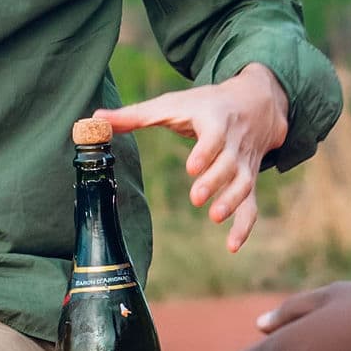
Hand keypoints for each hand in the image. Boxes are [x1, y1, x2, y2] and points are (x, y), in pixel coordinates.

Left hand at [104, 63, 288, 255]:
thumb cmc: (204, 105)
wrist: (255, 104)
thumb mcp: (173, 104)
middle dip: (215, 181)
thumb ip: (135, 115)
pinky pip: (251, 204)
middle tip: (196, 198)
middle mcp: (234, 143)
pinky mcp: (248, 180)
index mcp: (215, 121)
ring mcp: (244, 164)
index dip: (205, 152)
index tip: (192, 168)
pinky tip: (232, 247)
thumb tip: (96, 118)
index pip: (214, 137)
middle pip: (228, 164)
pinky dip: (245, 226)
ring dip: (231, 202)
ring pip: (243, 184)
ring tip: (214, 217)